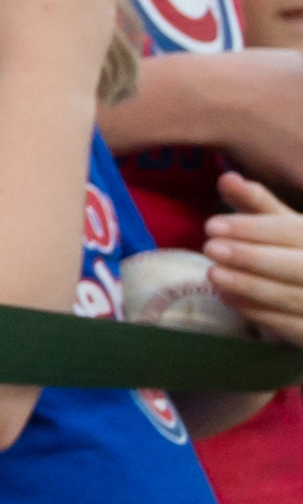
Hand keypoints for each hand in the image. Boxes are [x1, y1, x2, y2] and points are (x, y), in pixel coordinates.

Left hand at [212, 172, 302, 343]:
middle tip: (210, 248)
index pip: (292, 230)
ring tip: (212, 274)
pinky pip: (290, 326)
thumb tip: (227, 177)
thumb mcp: (284, 228)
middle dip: (251, 257)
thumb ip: (257, 206)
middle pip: (295, 265)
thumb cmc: (298, 254)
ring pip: (292, 296)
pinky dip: (257, 312)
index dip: (253, 228)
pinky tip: (227, 298)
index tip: (211, 225)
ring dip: (249, 285)